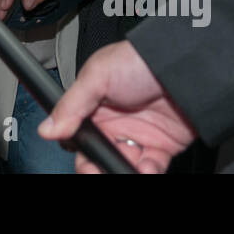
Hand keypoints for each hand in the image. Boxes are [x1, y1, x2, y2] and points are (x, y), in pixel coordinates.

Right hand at [37, 41, 196, 173]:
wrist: (186, 67)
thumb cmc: (140, 60)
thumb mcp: (98, 75)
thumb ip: (71, 104)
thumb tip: (47, 129)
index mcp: (93, 106)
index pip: (77, 137)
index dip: (78, 150)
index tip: (83, 159)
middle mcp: (113, 123)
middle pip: (97, 156)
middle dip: (96, 168)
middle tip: (99, 170)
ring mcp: (137, 136)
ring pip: (121, 166)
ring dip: (121, 172)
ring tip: (130, 168)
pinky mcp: (161, 147)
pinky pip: (149, 169)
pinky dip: (147, 173)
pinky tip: (147, 167)